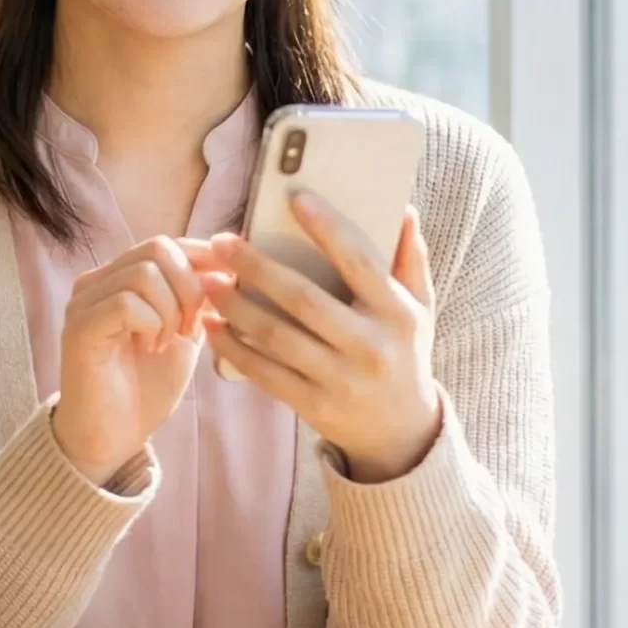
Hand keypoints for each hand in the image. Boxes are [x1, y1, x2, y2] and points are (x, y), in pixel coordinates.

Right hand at [52, 236, 209, 486]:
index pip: (167, 244)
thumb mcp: (184, 335)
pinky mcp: (79, 327)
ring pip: (144, 275)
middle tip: (190, 329)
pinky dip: (151, 325)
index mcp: (120, 278)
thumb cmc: (145, 387)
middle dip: (190, 288)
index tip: (229, 287)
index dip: (204, 259)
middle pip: (157, 249)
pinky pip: (126, 303)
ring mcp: (84, 302)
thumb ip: (199, 301)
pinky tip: (149, 348)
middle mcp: (96, 281)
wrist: (113, 436)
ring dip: (170, 311)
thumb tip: (231, 268)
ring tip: (166, 342)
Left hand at [195, 195, 443, 482]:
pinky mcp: (313, 405)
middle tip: (222, 242)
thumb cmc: (403, 352)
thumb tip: (402, 208)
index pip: (360, 262)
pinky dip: (233, 348)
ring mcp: (340, 379)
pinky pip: (264, 373)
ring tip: (207, 281)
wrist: (401, 430)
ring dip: (236, 307)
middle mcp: (370, 346)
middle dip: (258, 268)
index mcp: (398, 313)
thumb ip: (410, 259)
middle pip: (305, 300)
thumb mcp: (420, 308)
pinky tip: (210, 325)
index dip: (328, 228)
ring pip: (277, 338)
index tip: (295, 197)